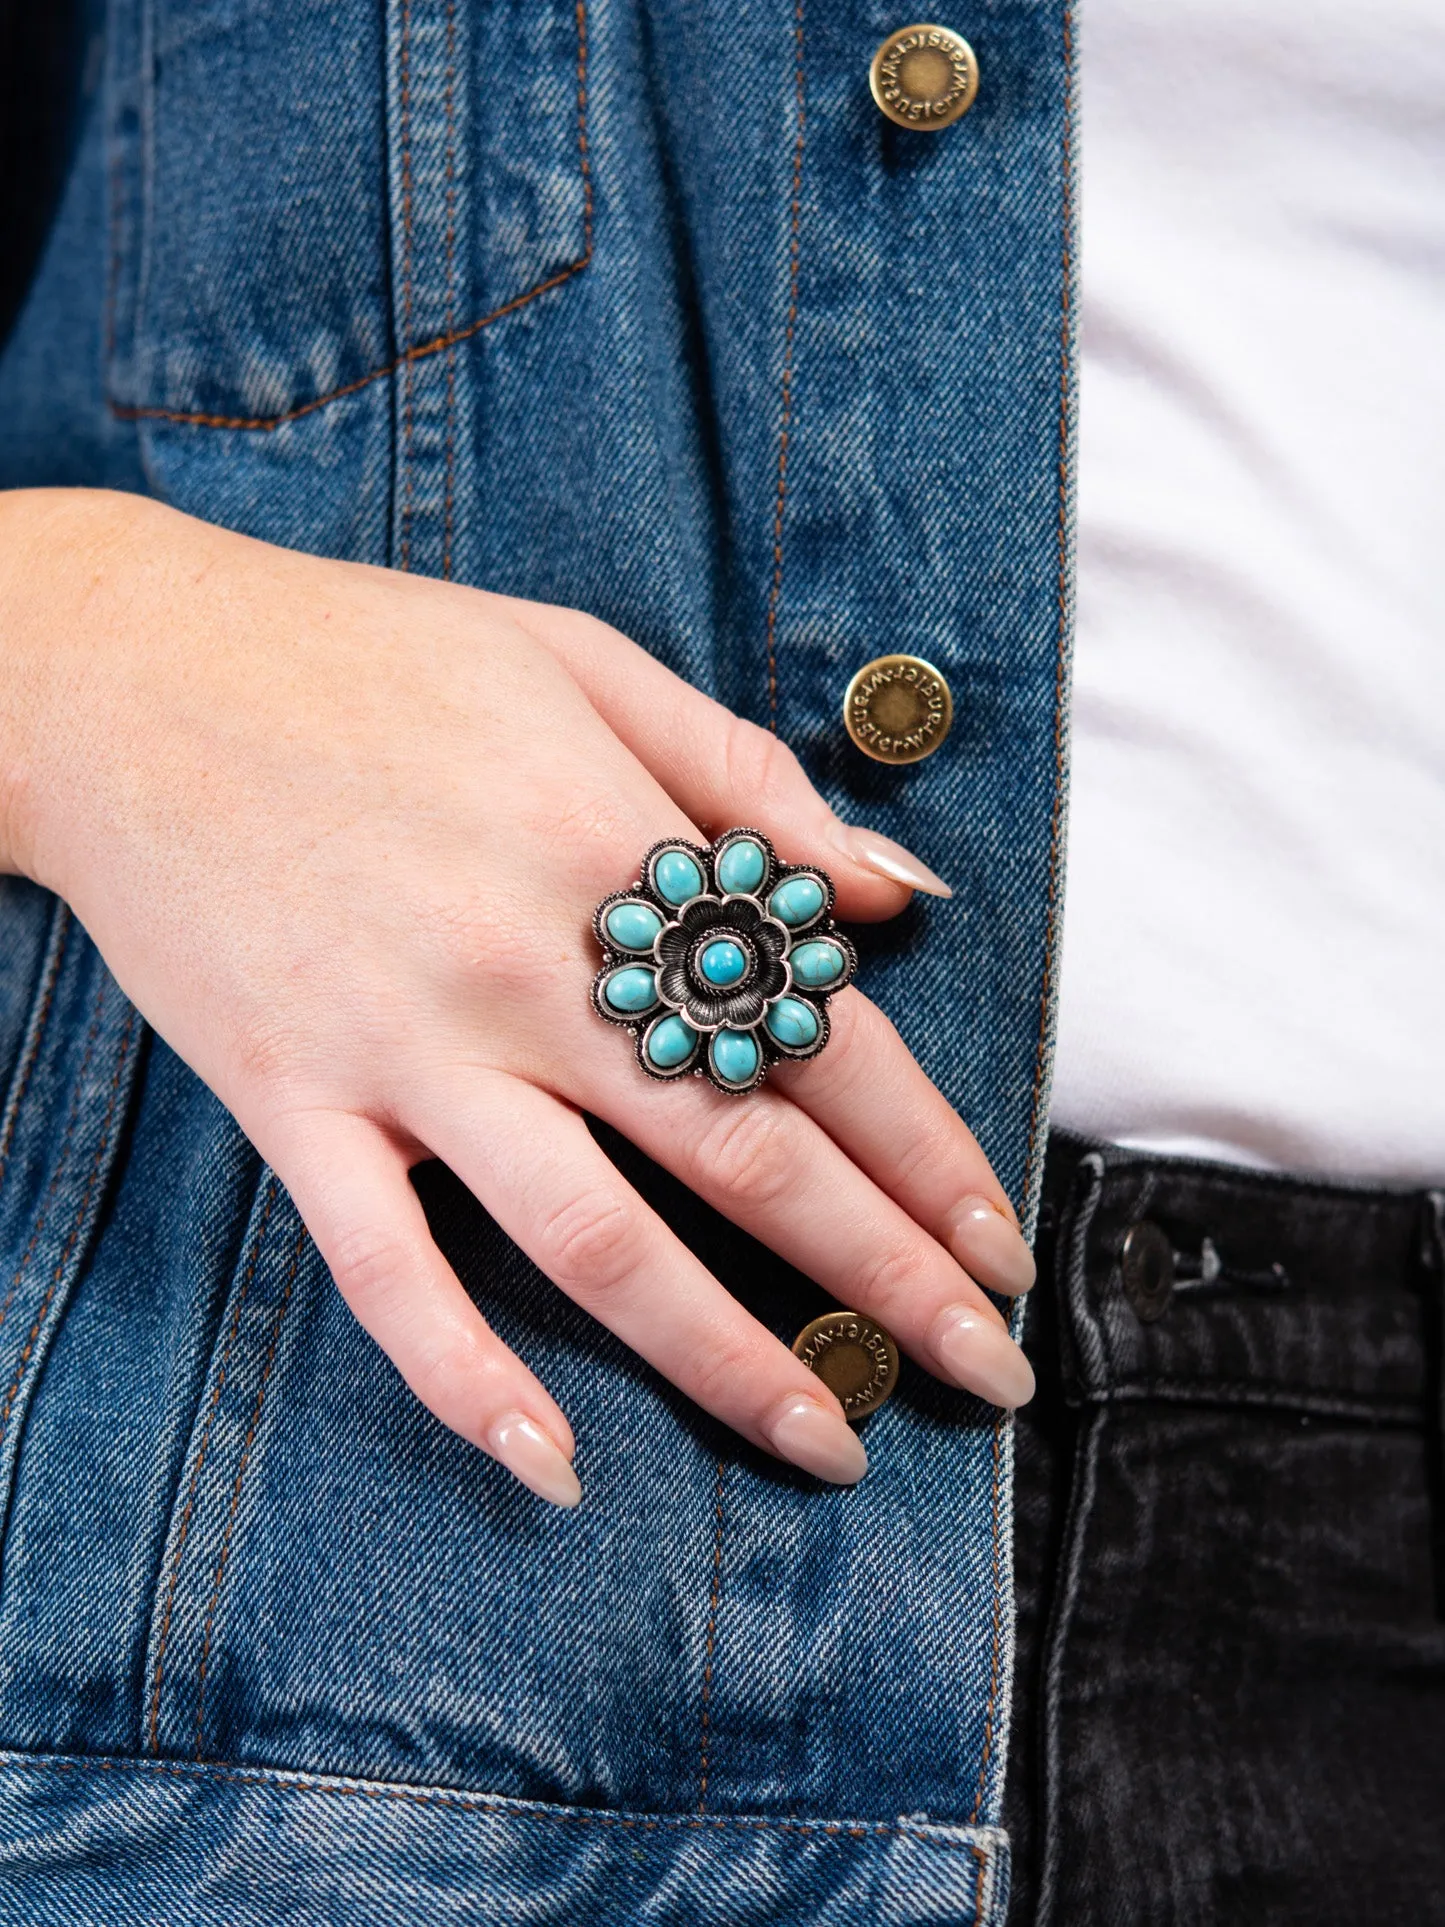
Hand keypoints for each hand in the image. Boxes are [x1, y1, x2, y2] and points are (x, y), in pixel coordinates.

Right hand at [0, 488, 1034, 1504]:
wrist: (135, 672)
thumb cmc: (371, 655)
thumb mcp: (586, 660)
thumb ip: (751, 779)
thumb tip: (899, 892)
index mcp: (619, 850)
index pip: (822, 1036)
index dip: (932, 1153)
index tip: (1001, 1241)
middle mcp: (533, 970)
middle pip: (748, 1159)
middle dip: (889, 1280)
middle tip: (988, 1374)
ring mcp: (411, 1052)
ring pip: (598, 1245)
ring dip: (730, 1360)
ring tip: (833, 1444)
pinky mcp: (298, 1106)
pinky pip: (387, 1274)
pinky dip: (467, 1380)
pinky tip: (555, 1468)